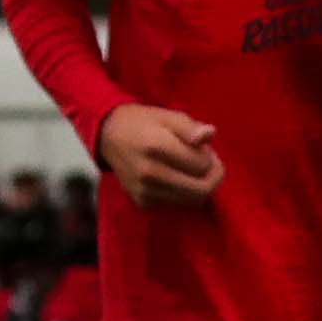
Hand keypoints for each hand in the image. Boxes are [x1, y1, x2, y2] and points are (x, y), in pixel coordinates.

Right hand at [99, 102, 220, 207]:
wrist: (109, 137)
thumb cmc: (143, 123)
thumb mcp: (168, 116)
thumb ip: (190, 127)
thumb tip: (211, 134)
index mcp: (157, 147)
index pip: (202, 165)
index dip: (211, 157)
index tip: (206, 149)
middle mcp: (149, 173)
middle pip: (200, 190)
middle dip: (212, 178)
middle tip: (208, 164)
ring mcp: (145, 191)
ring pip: (191, 201)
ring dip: (199, 186)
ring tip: (191, 169)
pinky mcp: (142, 202)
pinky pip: (176, 204)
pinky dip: (183, 193)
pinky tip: (176, 176)